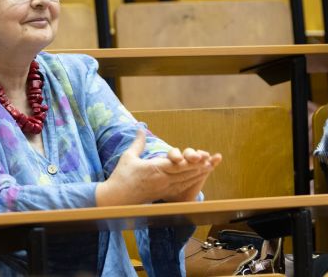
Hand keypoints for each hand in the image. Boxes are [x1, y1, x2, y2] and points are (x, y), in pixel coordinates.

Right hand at [96, 131, 220, 205]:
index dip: (191, 162)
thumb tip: (141, 127)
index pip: (177, 165)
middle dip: (199, 167)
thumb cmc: (121, 177)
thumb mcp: (128, 157)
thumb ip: (138, 142)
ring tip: (209, 169)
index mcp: (154, 170)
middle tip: (211, 162)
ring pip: (184, 182)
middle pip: (184, 174)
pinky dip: (189, 183)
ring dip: (197, 175)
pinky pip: (179, 189)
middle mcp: (161, 180)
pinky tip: (196, 180)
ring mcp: (163, 189)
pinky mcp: (162, 194)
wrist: (116, 199)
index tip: (202, 157)